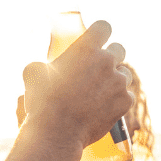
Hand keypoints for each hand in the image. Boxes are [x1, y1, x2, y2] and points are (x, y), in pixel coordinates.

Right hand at [21, 20, 131, 148]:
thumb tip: (45, 67)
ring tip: (99, 92)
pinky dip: (118, 100)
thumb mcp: (33, 73)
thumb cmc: (43, 102)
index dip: (100, 32)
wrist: (57, 133)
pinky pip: (127, 95)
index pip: (103, 27)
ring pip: (124, 74)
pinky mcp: (125, 102)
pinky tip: (105, 107)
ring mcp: (119, 82)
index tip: (97, 39)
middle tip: (97, 69)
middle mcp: (106, 61)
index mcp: (86, 49)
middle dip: (110, 56)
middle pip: (119, 49)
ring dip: (115, 79)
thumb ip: (45, 62)